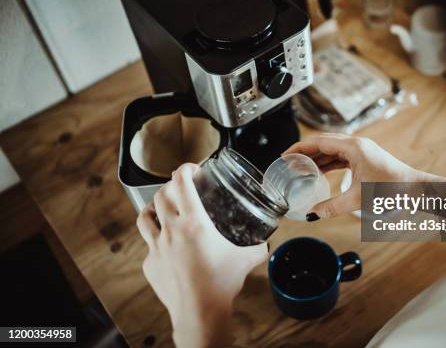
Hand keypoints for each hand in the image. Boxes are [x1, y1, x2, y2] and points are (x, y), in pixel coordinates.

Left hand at [136, 163, 267, 347]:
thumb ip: (257, 247)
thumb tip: (266, 243)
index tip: (191, 169)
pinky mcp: (150, 264)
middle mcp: (171, 230)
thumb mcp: (245, 260)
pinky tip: (167, 246)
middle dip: (170, 186)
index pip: (181, 183)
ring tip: (161, 209)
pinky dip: (156, 240)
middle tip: (180, 188)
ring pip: (144, 217)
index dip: (184, 169)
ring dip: (153, 208)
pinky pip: (148, 245)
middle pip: (160, 196)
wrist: (199, 312)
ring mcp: (156, 247)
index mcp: (194, 223)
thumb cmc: (221, 283)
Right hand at [283, 133, 445, 218]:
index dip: (299, 148)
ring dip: (315, 158)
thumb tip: (313, 214)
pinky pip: (340, 157)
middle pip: (323, 143)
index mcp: (353, 147)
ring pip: (331, 150)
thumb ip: (333, 207)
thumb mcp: (358, 199)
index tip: (285, 155)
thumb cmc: (393, 189)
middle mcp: (356, 145)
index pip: (319, 142)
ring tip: (300, 168)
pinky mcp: (364, 158)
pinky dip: (327, 163)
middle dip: (304, 152)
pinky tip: (319, 172)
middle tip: (288, 163)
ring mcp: (361, 151)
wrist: (415, 189)